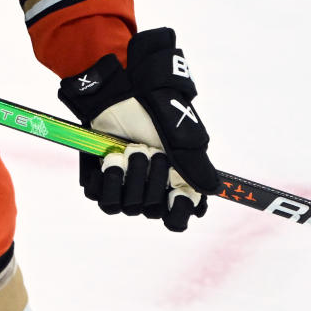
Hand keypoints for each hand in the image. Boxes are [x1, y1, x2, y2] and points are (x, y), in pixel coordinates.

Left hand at [59, 27, 218, 230]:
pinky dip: (105, 180)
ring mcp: (125, 184)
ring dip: (128, 177)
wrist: (121, 91)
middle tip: (147, 150)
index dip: (177, 212)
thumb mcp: (181, 136)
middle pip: (150, 211)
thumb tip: (211, 191)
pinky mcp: (101, 178)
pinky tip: (110, 159)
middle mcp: (151, 188)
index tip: (174, 193)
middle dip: (149, 179)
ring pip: (126, 207)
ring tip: (127, 150)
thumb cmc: (156, 112)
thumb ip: (195, 166)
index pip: (178, 218)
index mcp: (175, 182)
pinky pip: (100, 197)